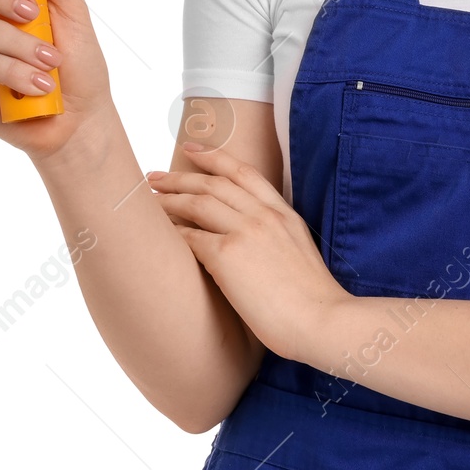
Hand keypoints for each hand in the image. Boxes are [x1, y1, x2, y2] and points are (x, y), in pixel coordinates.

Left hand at [149, 142, 349, 364]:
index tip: (192, 150)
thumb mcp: (299, 253)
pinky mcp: (228, 256)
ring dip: (169, 200)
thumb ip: (276, 238)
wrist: (322, 320)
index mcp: (284, 214)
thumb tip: (250, 241)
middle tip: (154, 178)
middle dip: (180, 177)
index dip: (215, 157)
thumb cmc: (312, 301)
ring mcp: (246, 232)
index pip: (244, 173)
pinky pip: (190, 236)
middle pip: (213, 183)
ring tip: (148, 201)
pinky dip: (172, 232)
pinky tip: (160, 235)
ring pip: (197, 203)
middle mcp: (264, 215)